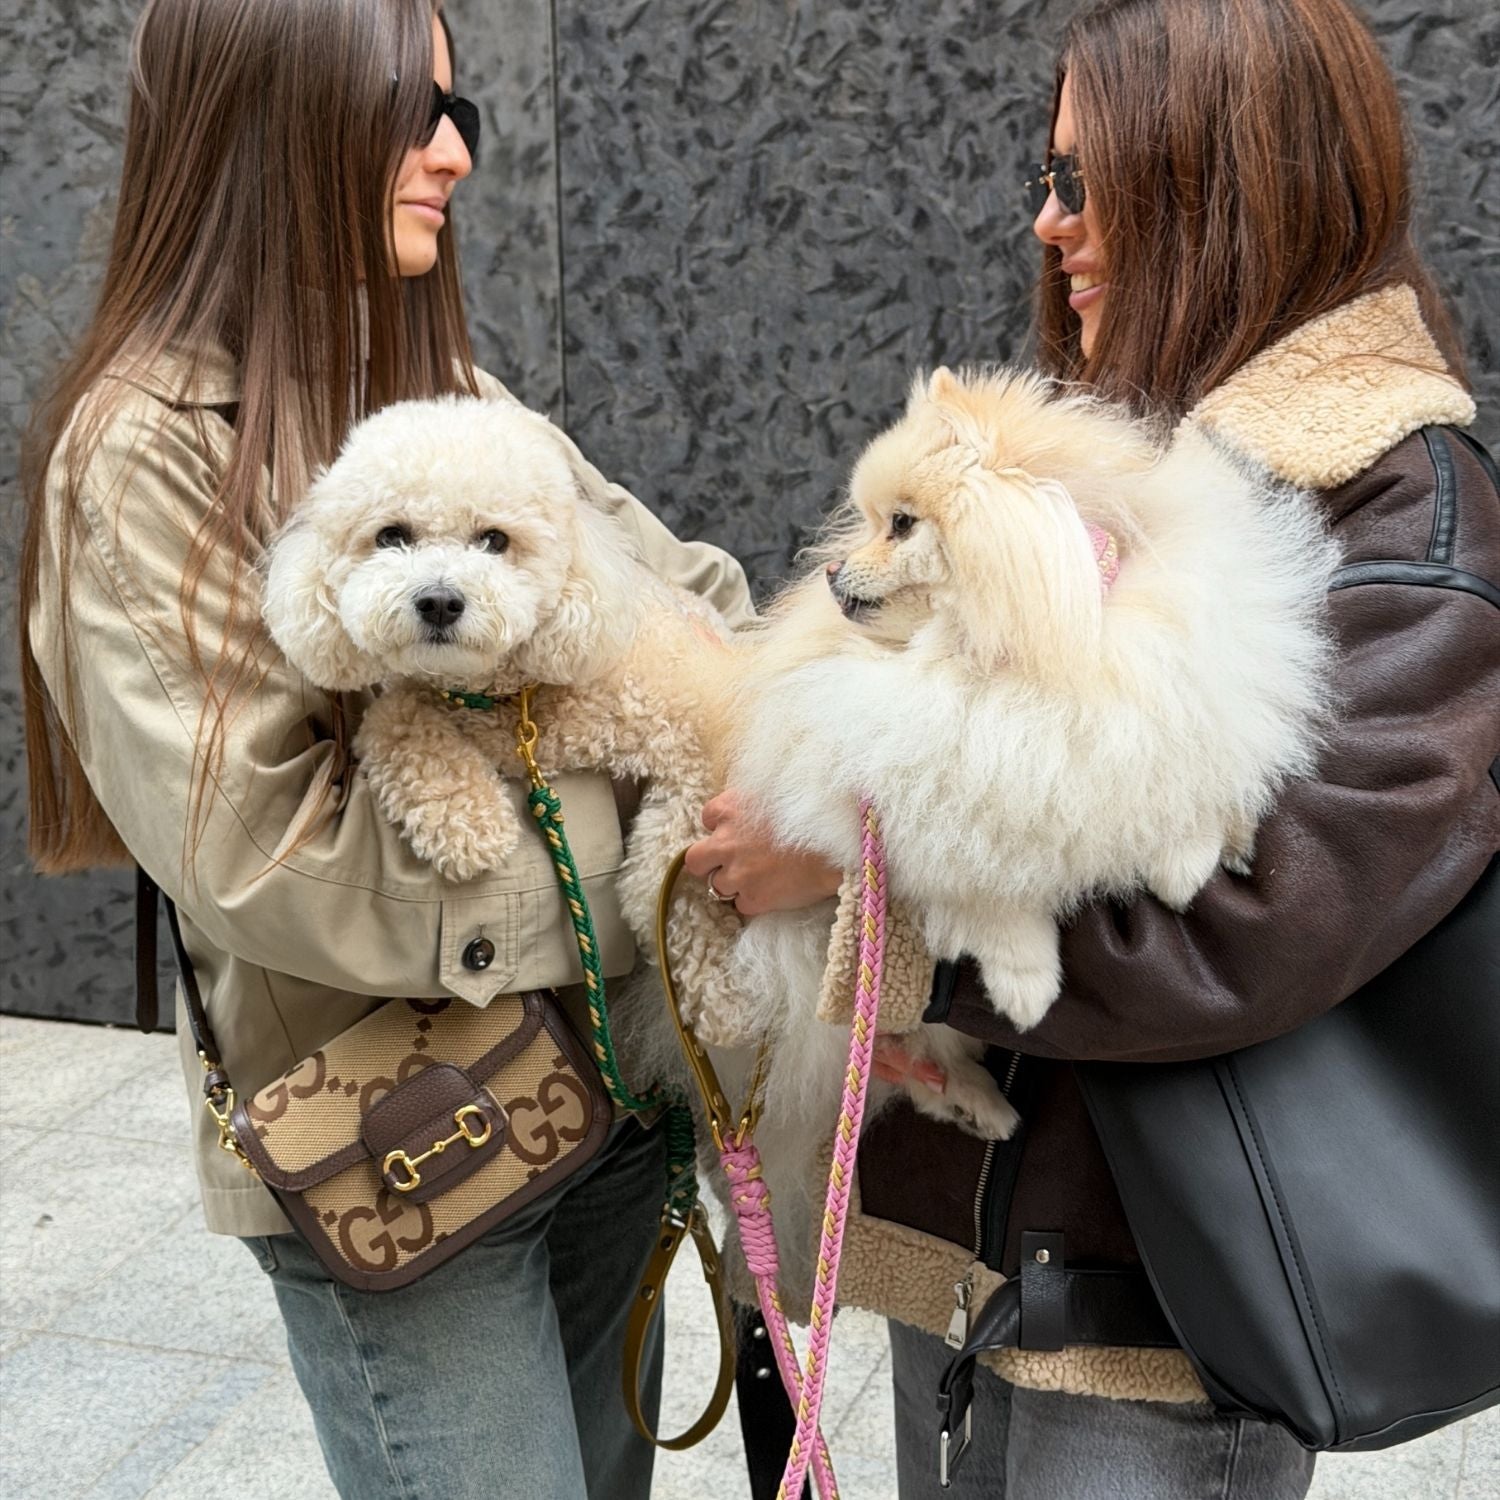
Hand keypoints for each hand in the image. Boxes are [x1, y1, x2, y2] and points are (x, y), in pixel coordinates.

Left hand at [684, 789, 843, 917]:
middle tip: (729, 862)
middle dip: (708, 862)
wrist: (840, 844)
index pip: (708, 818)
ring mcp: (738, 874)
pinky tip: (775, 890)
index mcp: (730, 809)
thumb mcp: (777, 788)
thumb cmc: (815, 811)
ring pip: (717, 886)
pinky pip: (742, 906)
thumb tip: (746, 806)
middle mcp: (726, 842)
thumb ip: (753, 798)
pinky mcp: (754, 899)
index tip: (738, 830)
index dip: (722, 826)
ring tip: (761, 877)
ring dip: (733, 882)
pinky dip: (754, 900)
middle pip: (695, 860)